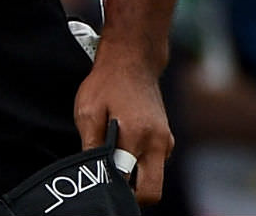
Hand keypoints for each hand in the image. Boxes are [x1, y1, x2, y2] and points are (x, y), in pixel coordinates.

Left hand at [73, 49, 171, 204]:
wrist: (132, 62)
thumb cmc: (106, 85)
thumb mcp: (88, 111)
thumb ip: (92, 146)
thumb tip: (93, 173)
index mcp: (137, 136)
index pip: (131, 183)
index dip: (113, 187)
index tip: (99, 182)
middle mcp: (158, 143)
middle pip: (151, 192)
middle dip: (130, 193)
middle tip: (107, 180)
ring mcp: (166, 142)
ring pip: (154, 178)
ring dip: (134, 175)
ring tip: (113, 153)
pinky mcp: (167, 140)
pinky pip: (155, 164)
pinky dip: (140, 163)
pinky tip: (123, 145)